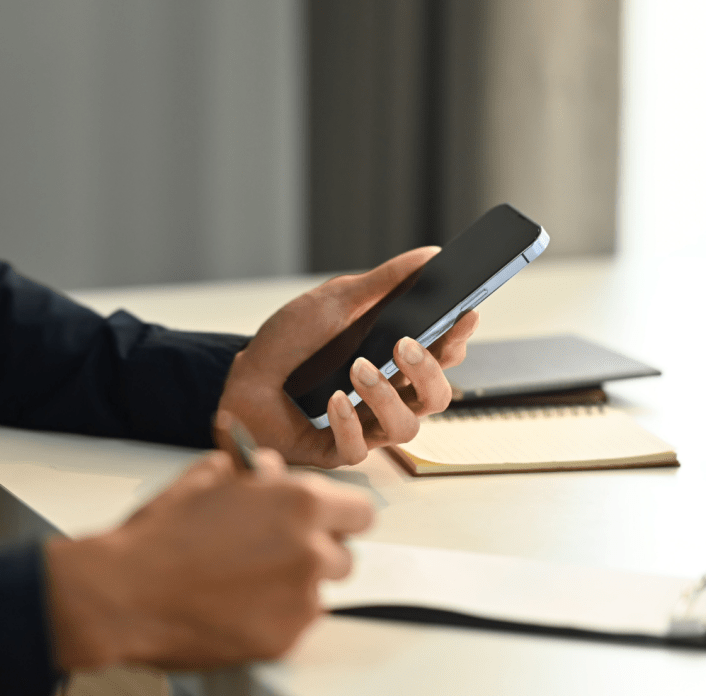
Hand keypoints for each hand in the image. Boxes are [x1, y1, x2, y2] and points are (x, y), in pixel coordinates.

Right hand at [45, 447, 373, 669]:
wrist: (124, 592)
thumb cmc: (161, 534)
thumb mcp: (209, 477)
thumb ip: (255, 472)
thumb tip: (274, 471)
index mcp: (301, 503)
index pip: (360, 513)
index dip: (340, 517)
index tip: (326, 524)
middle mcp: (310, 551)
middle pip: (343, 557)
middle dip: (315, 554)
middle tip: (273, 554)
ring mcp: (299, 600)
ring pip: (318, 594)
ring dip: (294, 587)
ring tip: (245, 582)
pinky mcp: (283, 639)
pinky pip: (294, 625)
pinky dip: (273, 618)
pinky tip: (235, 606)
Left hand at [217, 247, 478, 467]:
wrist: (241, 375)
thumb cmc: (291, 342)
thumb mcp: (336, 302)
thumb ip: (385, 283)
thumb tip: (431, 254)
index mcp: (396, 361)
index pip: (444, 355)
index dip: (459, 337)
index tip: (464, 314)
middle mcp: (389, 397)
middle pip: (437, 397)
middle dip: (429, 371)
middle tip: (404, 344)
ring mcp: (366, 427)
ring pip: (405, 429)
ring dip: (386, 397)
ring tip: (358, 368)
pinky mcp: (336, 450)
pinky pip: (358, 449)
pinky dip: (348, 422)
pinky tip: (332, 400)